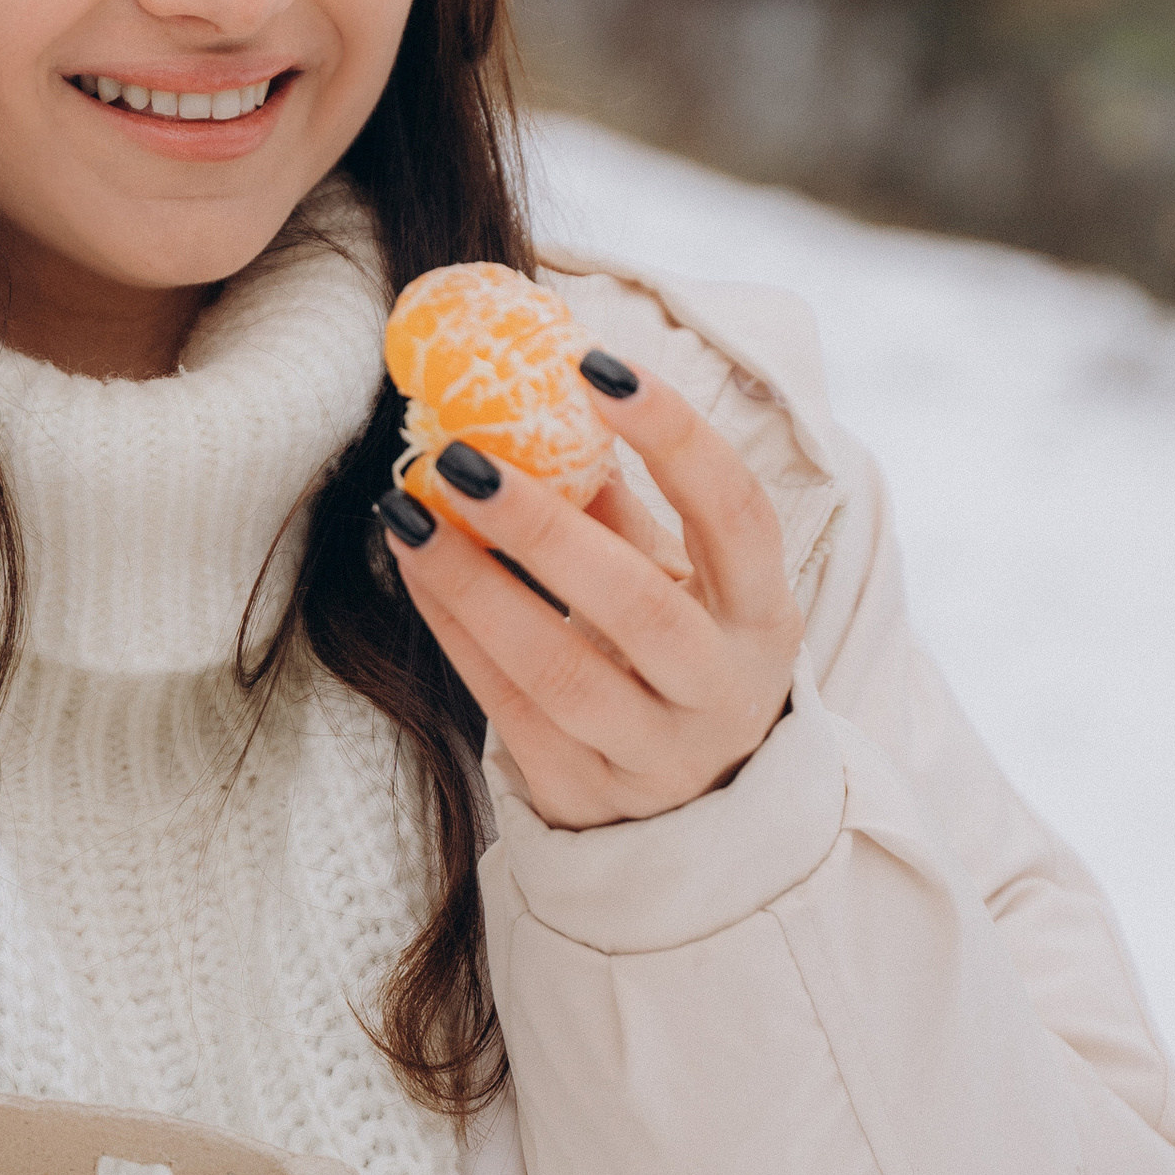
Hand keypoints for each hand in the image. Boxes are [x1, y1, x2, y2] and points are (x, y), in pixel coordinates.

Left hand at [378, 350, 801, 829]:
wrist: (700, 809)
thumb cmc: (678, 657)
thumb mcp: (681, 583)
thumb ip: (622, 508)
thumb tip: (535, 402)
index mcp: (764, 614)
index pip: (736, 513)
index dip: (676, 436)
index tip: (596, 366)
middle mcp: (722, 690)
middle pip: (636, 604)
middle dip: (541, 527)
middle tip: (459, 459)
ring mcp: (657, 755)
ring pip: (558, 669)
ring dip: (473, 585)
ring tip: (409, 514)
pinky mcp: (588, 796)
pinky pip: (508, 710)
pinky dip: (455, 633)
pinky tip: (416, 571)